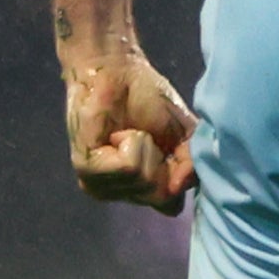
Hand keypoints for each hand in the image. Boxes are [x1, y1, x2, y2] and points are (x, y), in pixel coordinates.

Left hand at [63, 48, 196, 211]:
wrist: (119, 72)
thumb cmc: (151, 101)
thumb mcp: (185, 136)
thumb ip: (192, 166)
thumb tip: (179, 186)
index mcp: (145, 189)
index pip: (171, 206)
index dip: (178, 176)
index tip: (168, 147)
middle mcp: (123, 192)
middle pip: (160, 195)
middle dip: (163, 159)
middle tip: (146, 135)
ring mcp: (102, 185)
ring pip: (144, 181)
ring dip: (144, 147)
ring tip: (129, 132)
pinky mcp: (87, 169)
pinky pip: (127, 167)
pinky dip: (130, 142)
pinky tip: (115, 133)